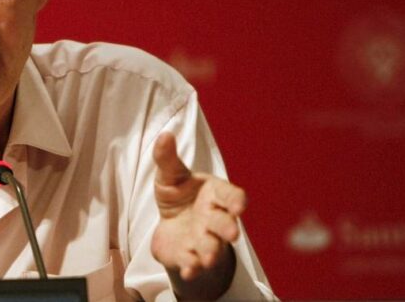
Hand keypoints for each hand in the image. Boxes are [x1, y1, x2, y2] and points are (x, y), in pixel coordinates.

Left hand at [150, 132, 244, 296]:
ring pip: (211, 247)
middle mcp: (214, 219)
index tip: (240, 205)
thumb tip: (164, 135)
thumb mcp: (169, 175)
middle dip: (228, 229)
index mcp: (214, 194)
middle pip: (224, 224)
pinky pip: (192, 263)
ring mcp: (204, 240)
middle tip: (232, 234)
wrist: (171, 225)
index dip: (236, 201)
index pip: (230, 196)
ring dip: (210, 252)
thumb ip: (167, 158)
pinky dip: (191, 267)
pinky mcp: (190, 257)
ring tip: (207, 258)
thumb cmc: (178, 195)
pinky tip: (188, 270)